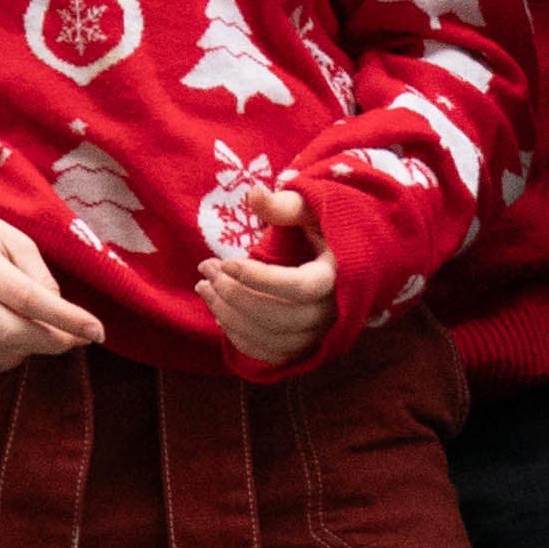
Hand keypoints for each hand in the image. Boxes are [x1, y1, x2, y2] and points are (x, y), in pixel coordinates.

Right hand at [0, 187, 103, 373]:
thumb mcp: (12, 237)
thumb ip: (39, 276)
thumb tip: (64, 317)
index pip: (27, 300)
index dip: (67, 320)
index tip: (98, 332)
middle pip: (13, 335)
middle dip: (55, 342)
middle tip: (78, 337)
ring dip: (32, 349)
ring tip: (41, 327)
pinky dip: (7, 356)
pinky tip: (13, 336)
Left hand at [197, 186, 337, 369]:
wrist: (343, 263)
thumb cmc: (323, 231)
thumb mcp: (311, 211)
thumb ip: (284, 206)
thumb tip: (254, 193)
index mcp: (340, 276)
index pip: (299, 287)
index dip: (260, 278)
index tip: (227, 262)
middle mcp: (332, 313)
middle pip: (278, 316)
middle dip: (235, 294)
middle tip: (207, 269)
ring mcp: (318, 336)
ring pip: (269, 337)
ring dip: (229, 315)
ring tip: (205, 286)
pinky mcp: (303, 349)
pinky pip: (268, 354)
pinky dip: (238, 337)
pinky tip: (219, 312)